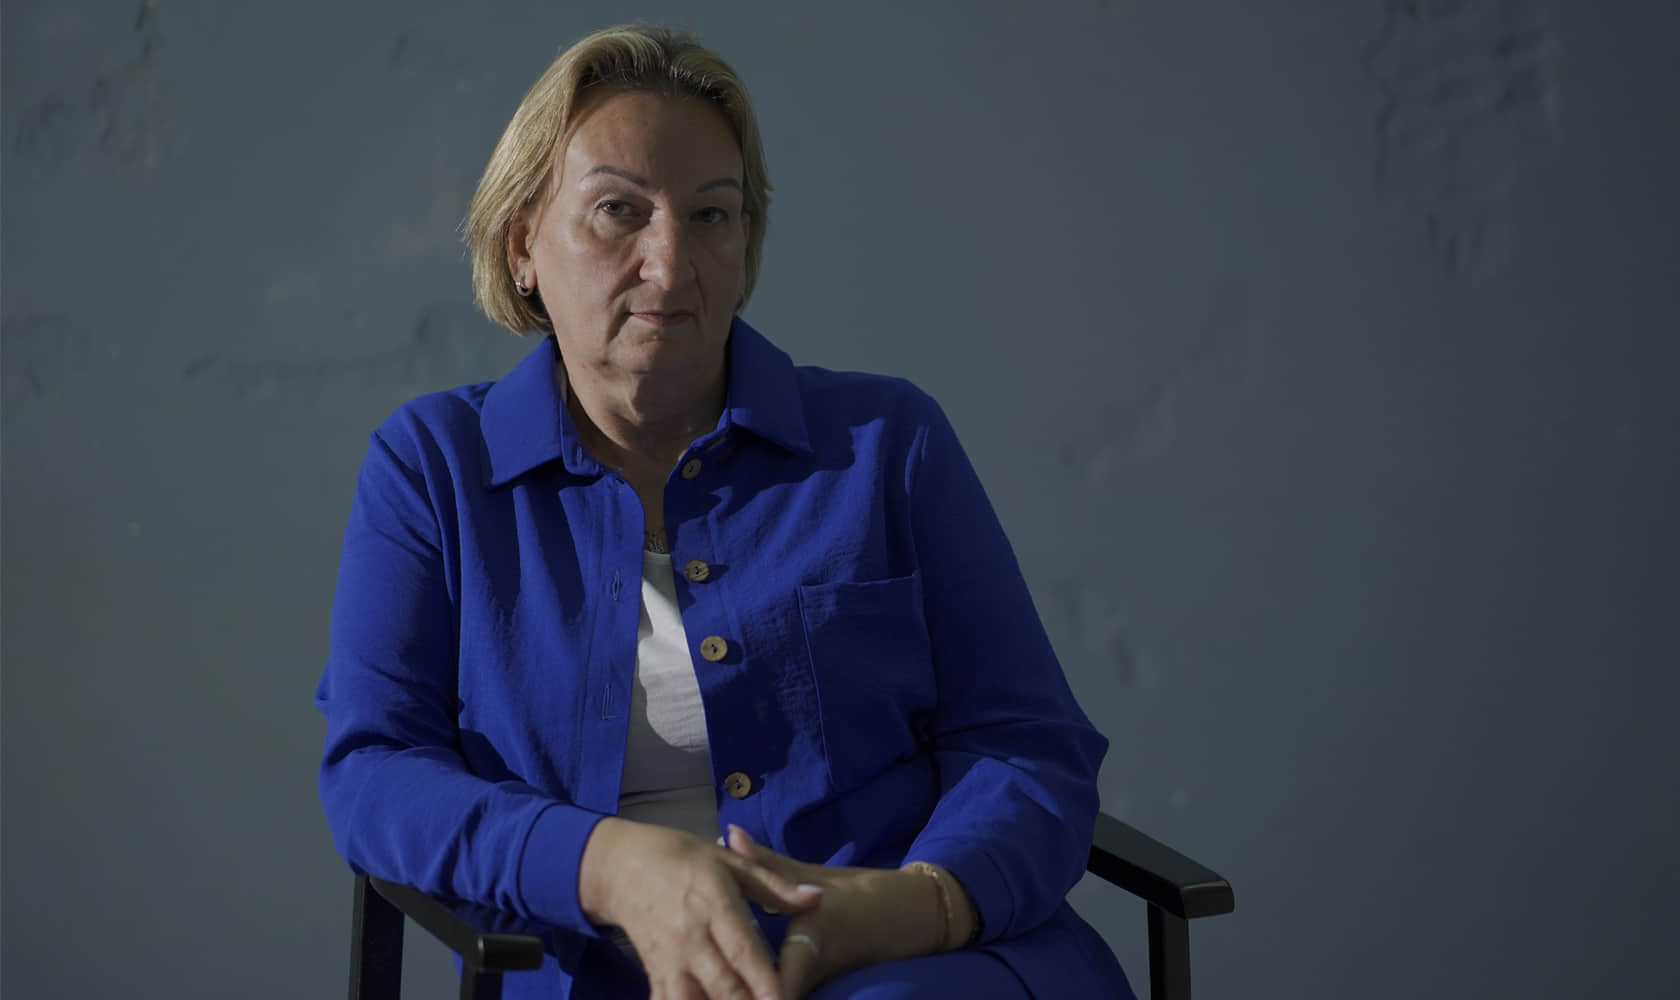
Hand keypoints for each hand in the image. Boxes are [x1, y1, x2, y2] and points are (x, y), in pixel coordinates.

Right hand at [578, 817, 824, 999]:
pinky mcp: (654, 973)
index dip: (764, 981)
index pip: (742, 951)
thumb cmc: (682, 858)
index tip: (783, 999)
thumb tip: (817, 897)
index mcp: (713, 905)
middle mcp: (690, 938)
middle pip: (722, 986)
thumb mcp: (728, 861)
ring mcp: (670, 959)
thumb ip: (774, 884)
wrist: (621, 866)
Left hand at [723, 826, 953, 998]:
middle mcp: (812, 972)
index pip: (773, 983)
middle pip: (766, 995)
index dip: (740, 988)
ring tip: (706, 990)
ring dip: (746, 990)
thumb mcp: (814, 875)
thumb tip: (729, 834)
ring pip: (775, 996)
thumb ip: (767, 863)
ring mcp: (817, 984)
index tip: (710, 985)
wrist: (911, 917)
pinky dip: (761, 992)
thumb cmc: (863, 894)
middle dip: (736, 991)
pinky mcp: (819, 989)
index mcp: (810, 942)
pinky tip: (733, 986)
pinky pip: (786, 995)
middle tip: (698, 990)